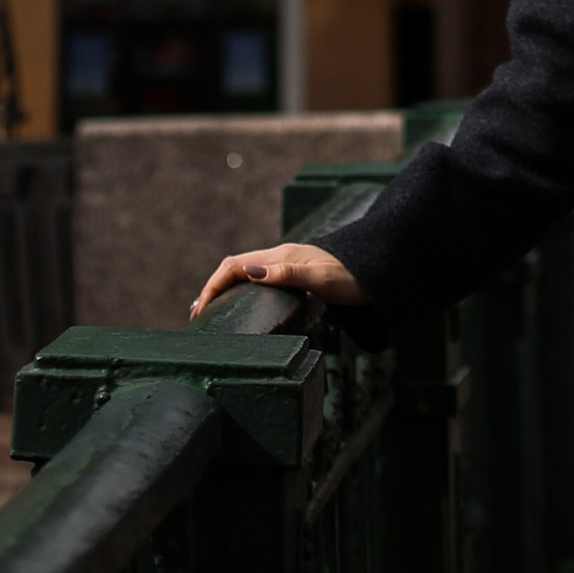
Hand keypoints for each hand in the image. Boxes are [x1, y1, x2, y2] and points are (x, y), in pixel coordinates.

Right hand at [190, 243, 361, 319]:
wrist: (376, 270)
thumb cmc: (351, 276)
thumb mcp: (320, 277)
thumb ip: (288, 273)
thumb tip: (251, 273)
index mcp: (280, 257)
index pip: (235, 265)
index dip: (213, 284)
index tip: (199, 309)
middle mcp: (280, 259)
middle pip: (235, 268)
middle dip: (213, 287)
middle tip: (197, 316)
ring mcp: (287, 266)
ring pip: (245, 274)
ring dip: (225, 289)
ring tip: (211, 313)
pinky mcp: (295, 276)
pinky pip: (258, 281)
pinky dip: (241, 291)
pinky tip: (243, 307)